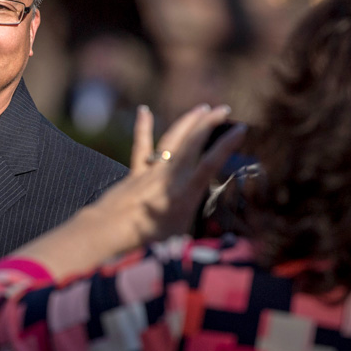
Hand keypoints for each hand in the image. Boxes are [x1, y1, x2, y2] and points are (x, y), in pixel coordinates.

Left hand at [7, 104, 243, 280]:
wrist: (108, 232)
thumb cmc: (145, 243)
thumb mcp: (182, 241)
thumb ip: (199, 229)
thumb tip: (219, 237)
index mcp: (184, 194)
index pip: (210, 164)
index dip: (226, 145)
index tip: (241, 130)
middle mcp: (169, 178)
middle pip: (192, 143)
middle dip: (210, 123)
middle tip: (225, 109)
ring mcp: (150, 172)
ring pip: (171, 140)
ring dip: (187, 122)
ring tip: (202, 108)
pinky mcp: (134, 174)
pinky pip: (140, 147)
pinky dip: (142, 128)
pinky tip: (143, 110)